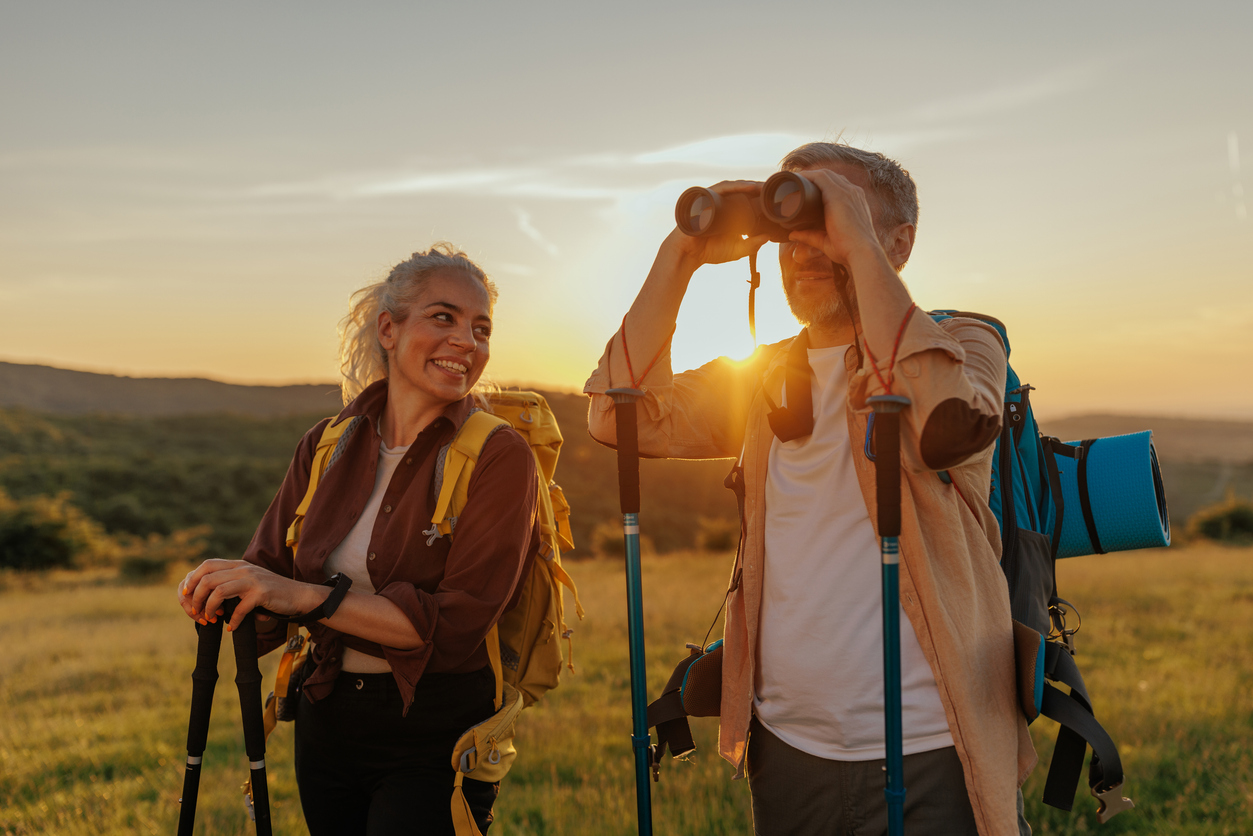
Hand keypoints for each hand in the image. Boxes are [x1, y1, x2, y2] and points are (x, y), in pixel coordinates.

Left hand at [177, 559, 324, 631]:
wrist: (299, 595)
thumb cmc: (272, 592)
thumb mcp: (249, 581)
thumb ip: (231, 582)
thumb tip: (204, 594)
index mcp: (238, 564)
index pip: (206, 565)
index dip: (192, 580)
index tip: (186, 596)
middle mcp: (243, 569)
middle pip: (207, 578)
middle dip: (196, 598)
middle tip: (196, 613)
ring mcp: (252, 580)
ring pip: (218, 591)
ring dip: (209, 608)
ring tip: (210, 620)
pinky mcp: (261, 593)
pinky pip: (239, 609)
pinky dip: (233, 621)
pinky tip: (232, 628)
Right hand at [664, 180, 772, 272]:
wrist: (687, 254)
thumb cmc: (709, 251)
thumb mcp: (736, 250)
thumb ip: (750, 245)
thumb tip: (767, 237)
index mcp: (730, 213)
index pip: (747, 200)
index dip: (761, 197)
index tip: (776, 198)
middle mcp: (722, 203)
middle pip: (742, 191)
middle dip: (758, 188)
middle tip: (774, 189)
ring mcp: (713, 200)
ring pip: (734, 187)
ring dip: (749, 185)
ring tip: (763, 186)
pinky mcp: (705, 199)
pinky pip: (721, 189)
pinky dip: (734, 186)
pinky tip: (747, 187)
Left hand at [784, 168, 883, 267]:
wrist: (861, 252)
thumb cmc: (847, 250)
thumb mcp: (825, 240)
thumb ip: (809, 236)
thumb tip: (792, 234)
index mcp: (854, 202)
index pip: (838, 185)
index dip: (821, 185)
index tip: (806, 189)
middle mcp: (852, 193)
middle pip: (831, 177)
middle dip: (813, 177)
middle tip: (795, 183)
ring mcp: (847, 191)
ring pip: (825, 174)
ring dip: (809, 175)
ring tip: (793, 179)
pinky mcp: (838, 194)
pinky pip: (821, 177)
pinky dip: (808, 175)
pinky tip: (797, 176)